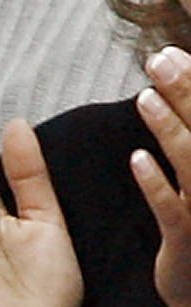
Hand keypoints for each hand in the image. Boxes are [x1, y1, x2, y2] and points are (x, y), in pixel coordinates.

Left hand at [135, 52, 190, 306]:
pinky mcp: (187, 238)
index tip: (175, 53)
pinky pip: (172, 206)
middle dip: (185, 91)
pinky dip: (156, 181)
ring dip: (168, 126)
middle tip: (158, 60)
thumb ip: (187, 151)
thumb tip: (169, 105)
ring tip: (143, 97)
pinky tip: (136, 158)